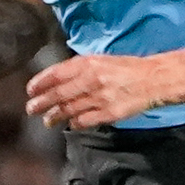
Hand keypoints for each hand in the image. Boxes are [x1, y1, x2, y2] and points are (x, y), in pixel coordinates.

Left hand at [25, 55, 161, 128]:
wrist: (153, 79)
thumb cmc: (128, 68)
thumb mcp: (101, 60)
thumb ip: (80, 69)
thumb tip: (59, 79)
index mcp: (88, 64)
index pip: (56, 74)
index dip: (40, 83)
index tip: (30, 90)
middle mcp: (91, 80)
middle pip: (58, 94)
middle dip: (42, 103)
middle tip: (31, 109)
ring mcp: (99, 98)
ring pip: (69, 109)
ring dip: (55, 116)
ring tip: (47, 120)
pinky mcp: (108, 113)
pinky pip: (85, 120)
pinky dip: (75, 123)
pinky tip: (70, 124)